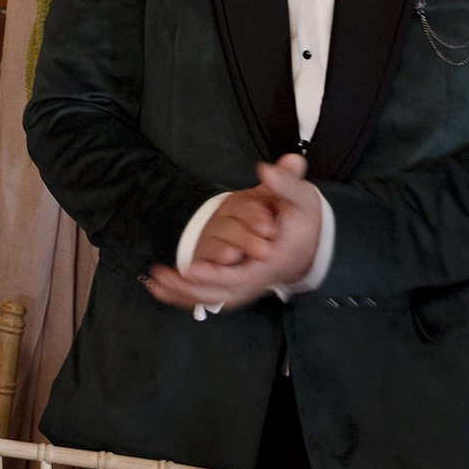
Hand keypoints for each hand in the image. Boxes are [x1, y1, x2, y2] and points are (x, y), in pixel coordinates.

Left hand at [146, 155, 321, 311]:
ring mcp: (249, 285)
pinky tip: (160, 290)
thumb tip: (267, 169)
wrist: (313, 241)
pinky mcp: (239, 284)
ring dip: (183, 294)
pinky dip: (186, 297)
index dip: (216, 275)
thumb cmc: (303, 218)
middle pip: (222, 292)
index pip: (241, 275)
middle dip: (190, 288)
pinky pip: (211, 297)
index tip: (191, 269)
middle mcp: (260, 279)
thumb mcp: (302, 198)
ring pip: (214, 298)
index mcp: (273, 261)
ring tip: (154, 284)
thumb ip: (285, 183)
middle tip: (162, 275)